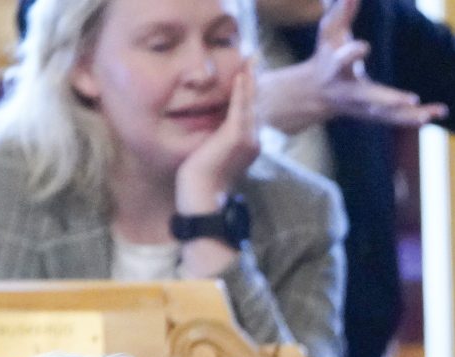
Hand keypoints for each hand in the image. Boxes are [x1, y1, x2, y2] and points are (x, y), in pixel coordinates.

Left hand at [176, 59, 263, 217]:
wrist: (202, 199)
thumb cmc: (201, 183)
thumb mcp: (211, 156)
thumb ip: (216, 140)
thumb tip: (211, 129)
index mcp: (247, 146)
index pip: (248, 114)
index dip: (249, 93)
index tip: (247, 74)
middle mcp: (252, 142)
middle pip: (253, 106)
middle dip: (252, 82)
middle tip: (253, 60)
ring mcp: (246, 140)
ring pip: (249, 104)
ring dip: (250, 81)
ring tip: (250, 62)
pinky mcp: (235, 137)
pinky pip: (240, 108)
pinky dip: (242, 92)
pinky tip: (242, 76)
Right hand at [255, 0, 445, 133]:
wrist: (317, 94)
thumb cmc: (326, 55)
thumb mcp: (329, 33)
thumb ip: (341, 13)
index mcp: (336, 70)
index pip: (343, 61)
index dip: (352, 53)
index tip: (365, 46)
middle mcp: (351, 93)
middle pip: (370, 98)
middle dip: (389, 100)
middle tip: (411, 99)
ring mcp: (365, 108)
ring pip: (389, 115)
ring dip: (412, 115)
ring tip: (436, 111)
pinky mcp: (376, 116)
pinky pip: (399, 120)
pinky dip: (419, 116)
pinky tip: (441, 111)